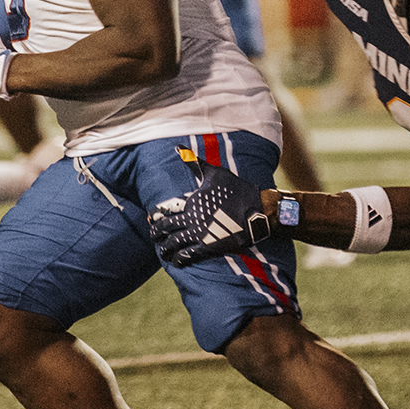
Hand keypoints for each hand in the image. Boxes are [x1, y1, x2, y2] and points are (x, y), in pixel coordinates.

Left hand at [148, 155, 270, 266]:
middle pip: (166, 228)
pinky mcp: (210, 246)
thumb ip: (194, 163)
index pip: (166, 210)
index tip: (151, 220)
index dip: (156, 217)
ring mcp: (200, 233)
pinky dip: (180, 259)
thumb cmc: (236, 189)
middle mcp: (192, 218)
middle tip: (154, 237)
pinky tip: (176, 261)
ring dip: (165, 249)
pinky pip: (188, 254)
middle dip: (157, 233)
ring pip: (174, 243)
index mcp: (192, 201)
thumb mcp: (215, 173)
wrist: (258, 209)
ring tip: (163, 252)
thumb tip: (178, 147)